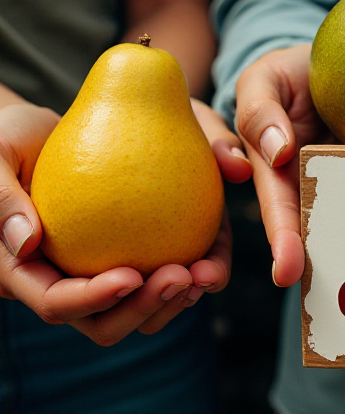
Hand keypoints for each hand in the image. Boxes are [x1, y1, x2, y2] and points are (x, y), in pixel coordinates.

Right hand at [0, 101, 247, 345]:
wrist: (46, 131)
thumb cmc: (11, 137)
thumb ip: (3, 199)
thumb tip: (27, 245)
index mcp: (23, 271)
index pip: (56, 304)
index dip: (93, 299)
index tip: (132, 276)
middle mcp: (63, 284)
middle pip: (104, 324)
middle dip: (144, 309)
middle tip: (182, 276)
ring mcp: (98, 277)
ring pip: (140, 312)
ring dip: (174, 301)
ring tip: (206, 273)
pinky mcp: (130, 259)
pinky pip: (162, 279)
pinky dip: (190, 274)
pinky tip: (214, 258)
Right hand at [234, 44, 334, 286]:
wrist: (340, 55)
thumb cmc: (292, 73)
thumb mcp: (265, 78)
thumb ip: (259, 110)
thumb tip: (278, 153)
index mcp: (273, 172)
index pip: (278, 206)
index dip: (281, 238)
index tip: (288, 270)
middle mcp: (312, 185)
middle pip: (319, 226)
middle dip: (323, 258)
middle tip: (334, 286)